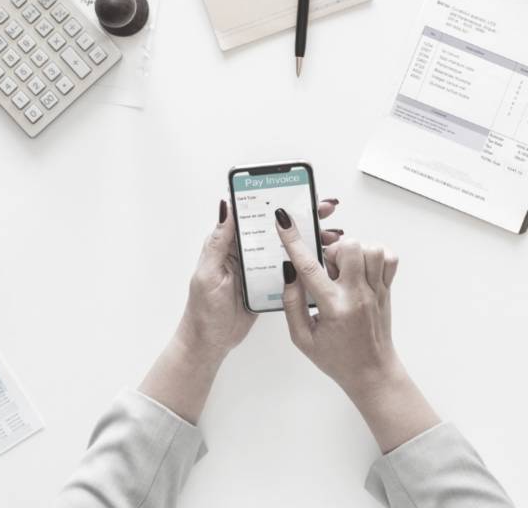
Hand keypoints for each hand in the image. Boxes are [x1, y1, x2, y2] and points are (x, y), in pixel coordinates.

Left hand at [176, 199, 342, 362]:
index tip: (296, 192)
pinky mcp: (269, 284)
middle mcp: (245, 252)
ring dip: (309, 239)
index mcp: (229, 244)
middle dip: (301, 216)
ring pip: (287, 247)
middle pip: (276, 228)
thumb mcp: (209, 272)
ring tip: (331, 234)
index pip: (254, 214)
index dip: (275, 201)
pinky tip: (323, 258)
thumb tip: (225, 207)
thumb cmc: (203, 309)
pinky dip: (307, 262)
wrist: (210, 341)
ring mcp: (259, 268)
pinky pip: (290, 268)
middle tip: (324, 209)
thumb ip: (219, 242)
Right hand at [275, 209, 439, 451]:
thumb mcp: (301, 338)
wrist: (372, 373)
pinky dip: (374, 255)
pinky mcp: (387, 290)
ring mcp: (377, 291)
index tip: (283, 221)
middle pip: (349, 248)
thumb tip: (289, 273)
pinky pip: (389, 258)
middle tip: (325, 269)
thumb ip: (291, 304)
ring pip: (371, 249)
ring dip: (353, 251)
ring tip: (343, 269)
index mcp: (333, 308)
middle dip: (331, 250)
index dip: (293, 241)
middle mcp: (358, 295)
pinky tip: (361, 268)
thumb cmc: (335, 358)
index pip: (309, 267)